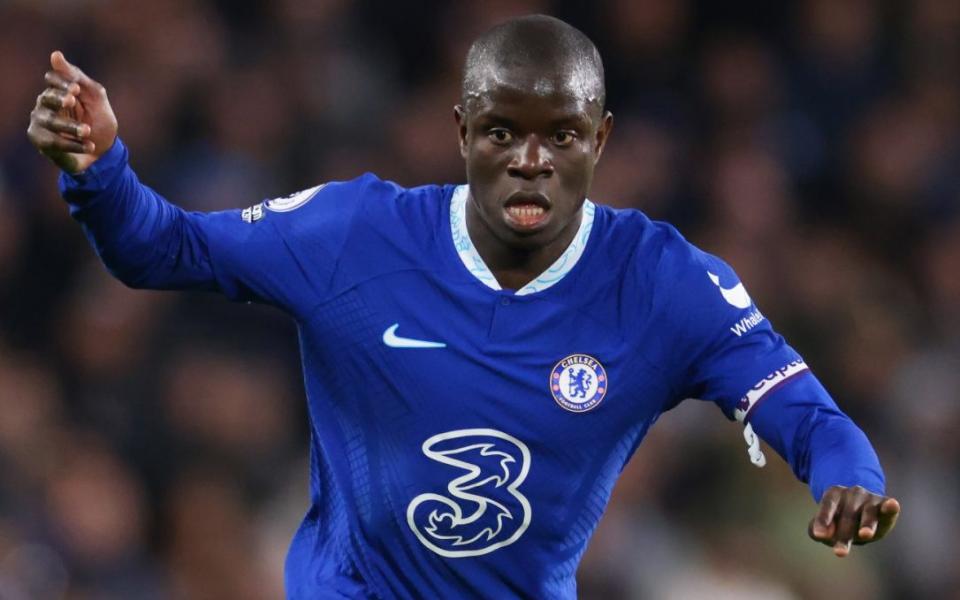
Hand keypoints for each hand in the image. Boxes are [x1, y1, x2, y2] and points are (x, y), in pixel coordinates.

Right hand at [27, 51, 117, 173]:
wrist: (104, 152)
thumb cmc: (99, 121)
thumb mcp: (95, 97)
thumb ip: (78, 77)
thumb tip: (55, 54)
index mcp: (59, 90)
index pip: (53, 79)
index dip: (62, 82)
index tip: (76, 89)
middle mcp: (46, 104)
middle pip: (47, 97)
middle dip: (59, 99)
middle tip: (72, 102)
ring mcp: (41, 122)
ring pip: (50, 120)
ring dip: (71, 126)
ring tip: (87, 131)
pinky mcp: (41, 140)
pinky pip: (54, 142)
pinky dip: (74, 144)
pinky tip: (89, 145)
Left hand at [808, 485, 899, 556]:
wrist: (863, 512)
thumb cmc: (840, 521)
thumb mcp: (826, 525)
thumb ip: (818, 529)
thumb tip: (821, 535)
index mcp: (833, 494)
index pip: (827, 506)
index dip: (823, 520)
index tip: (820, 536)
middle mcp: (852, 493)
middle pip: (847, 516)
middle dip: (844, 535)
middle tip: (839, 553)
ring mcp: (869, 498)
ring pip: (867, 513)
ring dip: (866, 524)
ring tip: (864, 535)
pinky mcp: (885, 504)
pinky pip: (888, 506)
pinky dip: (890, 506)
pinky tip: (893, 505)